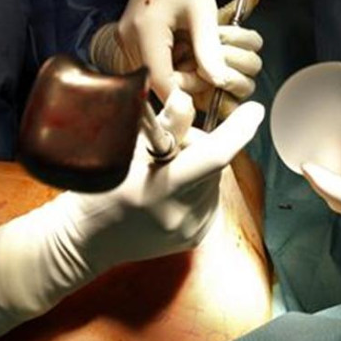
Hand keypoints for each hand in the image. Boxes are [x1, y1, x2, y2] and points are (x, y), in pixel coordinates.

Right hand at [0, 99, 264, 340]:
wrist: (85, 242)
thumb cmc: (98, 189)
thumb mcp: (125, 151)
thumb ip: (163, 127)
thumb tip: (187, 98)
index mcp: (160, 189)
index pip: (214, 156)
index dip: (239, 130)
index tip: (255, 110)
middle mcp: (182, 214)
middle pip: (214, 163)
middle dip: (199, 145)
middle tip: (169, 145)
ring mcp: (191, 230)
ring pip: (215, 180)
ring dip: (199, 167)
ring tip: (165, 172)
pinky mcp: (196, 238)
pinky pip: (210, 199)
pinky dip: (198, 186)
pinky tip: (171, 191)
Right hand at [91, 0, 262, 117]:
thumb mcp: (204, 11)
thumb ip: (209, 49)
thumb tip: (219, 82)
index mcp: (145, 29)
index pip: (160, 80)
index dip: (181, 97)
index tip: (203, 101)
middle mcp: (127, 38)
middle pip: (153, 82)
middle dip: (182, 85)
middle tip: (207, 72)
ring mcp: (125, 40)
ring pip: (151, 77)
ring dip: (175, 77)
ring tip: (195, 58)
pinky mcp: (128, 41)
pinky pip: (148, 66)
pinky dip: (168, 67)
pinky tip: (182, 52)